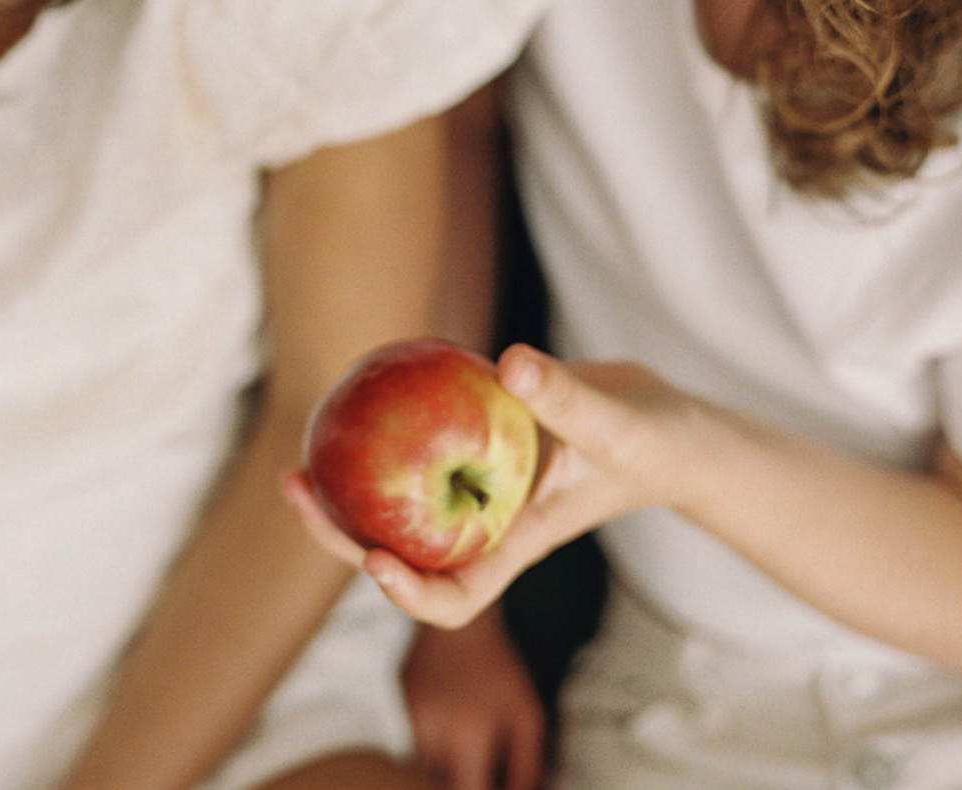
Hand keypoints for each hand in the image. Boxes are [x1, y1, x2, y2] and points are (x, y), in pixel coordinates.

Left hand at [284, 345, 693, 627]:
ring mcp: (476, 491)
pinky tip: (354, 398)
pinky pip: (417, 450)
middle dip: (341, 538)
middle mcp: (485, 525)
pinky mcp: (475, 449)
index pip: (455, 596)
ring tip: (299, 462)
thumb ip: (566, 397)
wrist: (665, 425)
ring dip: (345, 494)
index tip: (375, 561)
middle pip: (401, 554)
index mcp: (515, 543)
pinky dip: (383, 438)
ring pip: (397, 507)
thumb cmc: (652, 441)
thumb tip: (511, 364)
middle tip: (295, 489)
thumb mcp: (616, 422)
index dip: (408, 593)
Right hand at [402, 610, 543, 789]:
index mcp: (464, 733)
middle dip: (463, 780)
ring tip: (467, 740)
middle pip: (441, 785)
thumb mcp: (527, 716)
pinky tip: (451, 723)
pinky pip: (414, 746)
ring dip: (445, 767)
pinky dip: (433, 747)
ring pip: (425, 768)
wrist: (459, 614)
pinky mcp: (397, 705)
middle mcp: (428, 730)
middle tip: (482, 764)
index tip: (493, 782)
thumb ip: (526, 768)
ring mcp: (407, 717)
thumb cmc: (502, 670)